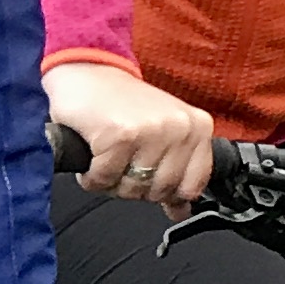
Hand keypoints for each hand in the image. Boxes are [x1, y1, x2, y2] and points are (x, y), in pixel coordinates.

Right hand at [47, 57, 214, 212]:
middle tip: (121, 163)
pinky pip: (104, 179)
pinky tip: (92, 154)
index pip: (192, 186)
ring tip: (107, 156)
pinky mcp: (120, 136)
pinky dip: (91, 175)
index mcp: (197, 127)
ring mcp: (151, 131)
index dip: (164, 191)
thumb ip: (176, 173)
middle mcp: (179, 127)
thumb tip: (180, 212)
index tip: (149, 177)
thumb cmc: (122, 105)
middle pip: (159, 191)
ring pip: (132, 188)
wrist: (86, 71)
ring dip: (110, 181)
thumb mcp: (161, 136)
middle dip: (133, 186)